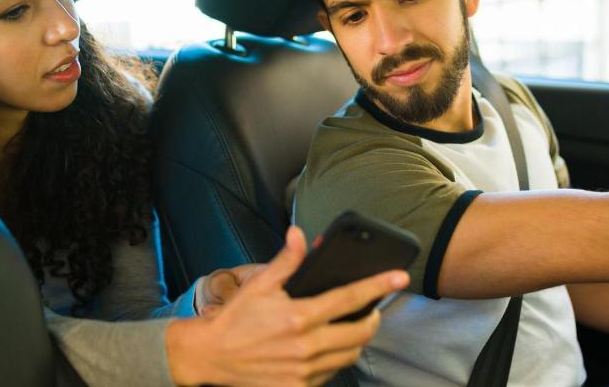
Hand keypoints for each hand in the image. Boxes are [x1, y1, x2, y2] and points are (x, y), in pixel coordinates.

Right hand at [166, 225, 409, 386]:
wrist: (210, 357)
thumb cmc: (235, 320)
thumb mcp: (259, 285)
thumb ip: (286, 261)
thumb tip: (300, 235)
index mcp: (298, 317)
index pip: (350, 298)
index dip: (378, 286)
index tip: (399, 277)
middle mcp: (305, 347)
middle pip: (359, 333)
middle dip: (373, 318)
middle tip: (372, 309)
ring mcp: (303, 372)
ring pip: (349, 356)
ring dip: (356, 340)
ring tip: (351, 327)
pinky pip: (331, 374)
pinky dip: (335, 359)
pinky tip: (327, 348)